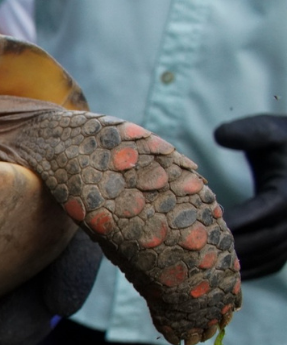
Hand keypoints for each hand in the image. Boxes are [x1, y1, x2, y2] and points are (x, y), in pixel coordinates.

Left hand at [214, 114, 286, 278]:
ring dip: (240, 265)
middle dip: (232, 248)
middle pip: (265, 239)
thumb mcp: (268, 130)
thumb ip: (247, 132)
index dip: (237, 221)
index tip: (205, 227)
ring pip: (269, 255)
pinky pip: (273, 262)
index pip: (264, 211)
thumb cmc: (281, 140)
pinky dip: (251, 270)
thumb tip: (219, 136)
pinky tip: (221, 275)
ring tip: (203, 269)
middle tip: (194, 253)